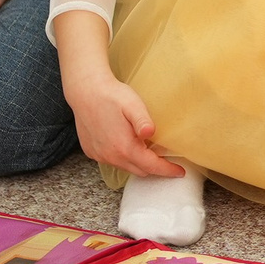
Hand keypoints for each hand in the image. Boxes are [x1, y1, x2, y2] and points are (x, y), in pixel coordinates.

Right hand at [67, 67, 182, 177]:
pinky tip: (126, 144)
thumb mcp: (132, 104)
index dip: (167, 171)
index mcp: (124, 148)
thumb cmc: (111, 95)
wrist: (84, 91)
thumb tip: (150, 133)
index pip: (151, 167)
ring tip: (148, 150)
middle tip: (166, 158)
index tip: (180, 172)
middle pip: (140, 170)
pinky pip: (112, 161)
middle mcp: (111, 156)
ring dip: (138, 162)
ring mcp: (99, 155)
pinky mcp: (91, 151)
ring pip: (125, 167)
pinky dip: (123, 157)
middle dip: (155, 168)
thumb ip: (142, 120)